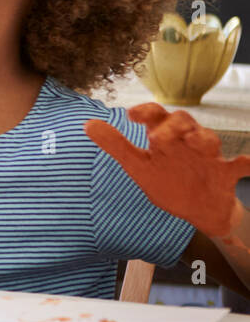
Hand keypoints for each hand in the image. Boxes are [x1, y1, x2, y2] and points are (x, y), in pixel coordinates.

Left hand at [85, 103, 249, 236]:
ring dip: (202, 139)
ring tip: (193, 142)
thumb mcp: (138, 166)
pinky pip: (242, 164)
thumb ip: (116, 145)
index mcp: (164, 138)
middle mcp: (186, 142)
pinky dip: (247, 162)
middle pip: (184, 121)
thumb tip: (87, 124)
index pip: (156, 115)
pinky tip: (247, 162)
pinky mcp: (225, 173)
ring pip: (209, 139)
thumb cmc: (168, 182)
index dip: (146, 111)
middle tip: (158, 136)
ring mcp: (208, 157)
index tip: (132, 115)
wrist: (198, 210)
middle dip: (172, 125)